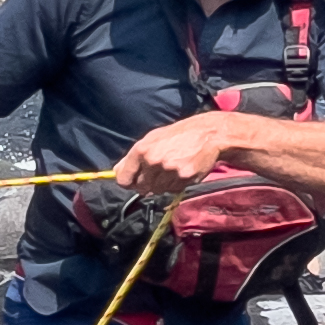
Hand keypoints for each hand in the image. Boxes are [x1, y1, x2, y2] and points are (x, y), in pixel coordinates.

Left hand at [111, 114, 237, 197]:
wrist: (208, 134)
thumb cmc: (177, 135)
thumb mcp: (151, 139)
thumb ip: (132, 157)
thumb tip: (116, 172)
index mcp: (141, 150)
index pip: (123, 179)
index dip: (127, 182)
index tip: (131, 182)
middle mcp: (153, 160)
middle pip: (141, 188)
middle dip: (147, 183)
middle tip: (158, 172)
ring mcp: (169, 170)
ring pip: (157, 190)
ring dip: (162, 184)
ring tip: (172, 169)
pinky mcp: (185, 177)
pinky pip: (174, 190)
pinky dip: (176, 184)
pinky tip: (182, 170)